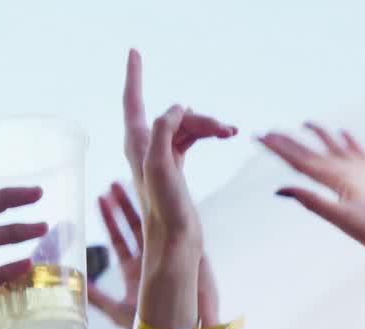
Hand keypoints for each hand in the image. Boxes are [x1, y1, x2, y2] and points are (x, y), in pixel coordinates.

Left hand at [89, 181, 219, 328]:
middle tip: (112, 183)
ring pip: (153, 223)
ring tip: (127, 182)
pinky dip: (166, 211)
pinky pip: (176, 227)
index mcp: (136, 270)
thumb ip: (96, 296)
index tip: (101, 198)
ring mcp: (170, 255)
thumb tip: (75, 285)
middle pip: (137, 225)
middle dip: (125, 204)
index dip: (110, 219)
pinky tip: (158, 194)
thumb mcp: (117, 310)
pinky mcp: (186, 254)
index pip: (121, 238)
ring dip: (140, 203)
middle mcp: (153, 259)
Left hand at [121, 50, 236, 272]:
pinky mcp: (176, 167)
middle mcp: (145, 147)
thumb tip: (178, 107)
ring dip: (209, 126)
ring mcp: (161, 156)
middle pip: (174, 116)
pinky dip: (207, 133)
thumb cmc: (164, 208)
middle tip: (228, 131)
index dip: (133, 76)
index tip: (135, 52)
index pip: (133, 101)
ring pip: (186, 127)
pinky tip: (224, 136)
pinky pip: (191, 138)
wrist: (176, 241)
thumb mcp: (160, 165)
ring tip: (232, 133)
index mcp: (137, 144)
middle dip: (200, 117)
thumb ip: (164, 130)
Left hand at [261, 125, 364, 269]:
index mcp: (331, 183)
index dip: (279, 148)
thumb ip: (313, 201)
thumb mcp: (343, 216)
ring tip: (307, 123)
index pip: (299, 161)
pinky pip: (358, 151)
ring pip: (334, 149)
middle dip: (291, 142)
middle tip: (269, 130)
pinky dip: (349, 141)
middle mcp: (342, 177)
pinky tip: (343, 133)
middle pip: (311, 154)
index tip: (259, 135)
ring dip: (320, 137)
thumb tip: (279, 189)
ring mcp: (360, 174)